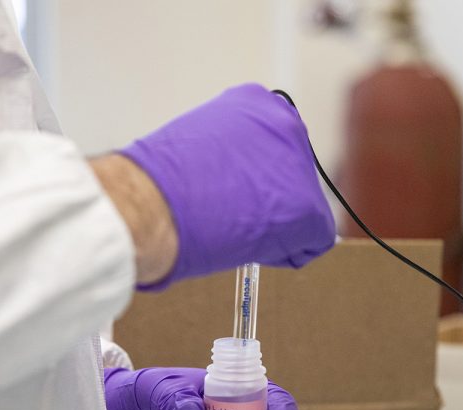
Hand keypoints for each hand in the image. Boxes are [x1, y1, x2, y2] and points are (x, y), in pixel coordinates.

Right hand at [120, 83, 335, 288]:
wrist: (154, 203)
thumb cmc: (158, 181)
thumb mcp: (195, 145)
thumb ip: (227, 155)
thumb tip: (234, 183)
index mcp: (256, 102)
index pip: (270, 151)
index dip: (248, 181)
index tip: (226, 189)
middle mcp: (286, 124)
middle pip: (289, 180)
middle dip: (265, 202)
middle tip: (229, 212)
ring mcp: (300, 167)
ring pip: (299, 212)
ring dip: (271, 226)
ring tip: (232, 226)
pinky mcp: (309, 209)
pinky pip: (309, 243)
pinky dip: (281, 253)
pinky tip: (247, 242)